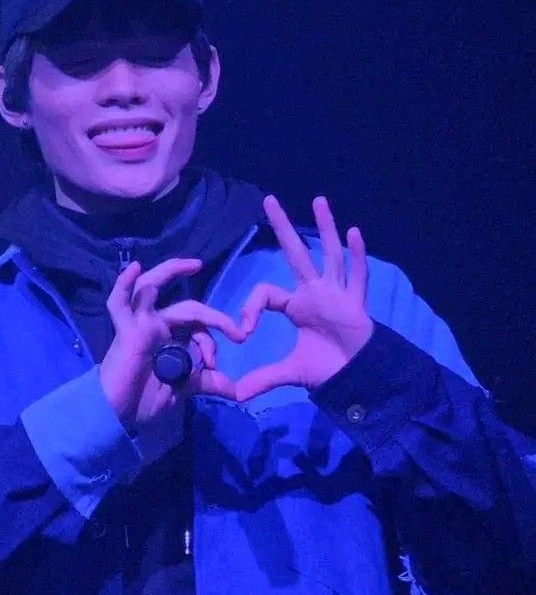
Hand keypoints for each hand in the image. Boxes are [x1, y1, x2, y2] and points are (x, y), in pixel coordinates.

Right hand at [100, 257, 243, 435]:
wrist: (115, 416)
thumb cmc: (142, 401)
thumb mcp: (181, 390)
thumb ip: (204, 383)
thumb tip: (235, 390)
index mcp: (171, 339)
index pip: (198, 327)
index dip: (211, 342)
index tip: (214, 365)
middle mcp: (156, 326)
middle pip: (187, 307)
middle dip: (214, 317)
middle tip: (238, 333)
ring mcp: (139, 324)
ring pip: (153, 288)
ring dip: (171, 272)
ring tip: (194, 265)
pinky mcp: (125, 330)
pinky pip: (120, 303)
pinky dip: (124, 284)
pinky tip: (135, 268)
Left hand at [235, 195, 373, 399]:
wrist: (358, 378)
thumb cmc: (328, 368)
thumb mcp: (291, 371)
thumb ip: (264, 378)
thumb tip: (235, 395)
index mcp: (296, 306)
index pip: (267, 293)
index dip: (251, 307)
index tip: (244, 330)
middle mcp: (315, 292)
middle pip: (296, 253)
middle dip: (282, 227)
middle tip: (268, 200)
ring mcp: (337, 293)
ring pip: (329, 254)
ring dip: (324, 228)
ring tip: (318, 200)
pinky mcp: (356, 302)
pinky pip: (358, 276)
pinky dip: (357, 255)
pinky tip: (354, 233)